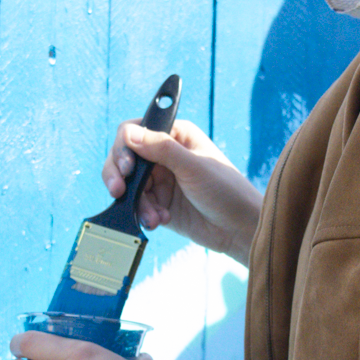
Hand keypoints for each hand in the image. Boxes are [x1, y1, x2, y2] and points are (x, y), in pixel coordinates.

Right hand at [104, 117, 262, 265]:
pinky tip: (159, 221)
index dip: (124, 147)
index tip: (127, 168)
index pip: (136, 131)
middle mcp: (164, 154)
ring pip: (128, 185)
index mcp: (176, 135)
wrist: (240, 229)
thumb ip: (161, 149)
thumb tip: (129, 134)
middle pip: (125, 158)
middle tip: (118, 191)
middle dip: (119, 176)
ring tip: (154, 217)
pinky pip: (138, 205)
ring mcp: (161, 180)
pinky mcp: (159, 203)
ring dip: (136, 201)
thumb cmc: (227, 191)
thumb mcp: (194, 167)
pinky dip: (143, 214)